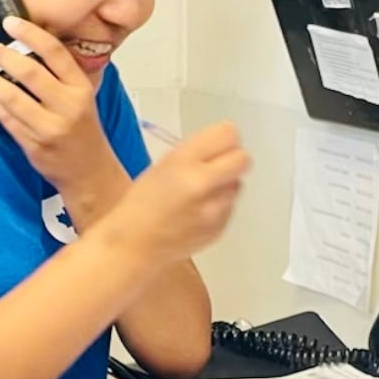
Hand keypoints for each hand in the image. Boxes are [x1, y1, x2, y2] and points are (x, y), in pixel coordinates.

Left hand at [0, 19, 124, 196]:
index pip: (54, 52)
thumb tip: (28, 46)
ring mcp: (50, 128)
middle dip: (5, 56)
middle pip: (30, 72)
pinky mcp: (34, 146)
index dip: (29, 33)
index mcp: (81, 89)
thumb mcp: (83, 97)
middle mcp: (68, 107)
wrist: (90, 171)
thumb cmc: (83, 130)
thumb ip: (61, 75)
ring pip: (13, 98)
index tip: (11, 23)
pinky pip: (8, 121)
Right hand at [97, 122, 249, 268]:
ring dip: (225, 184)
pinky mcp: (219, 228)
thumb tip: (223, 144)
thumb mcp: (163, 165)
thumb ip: (195, 152)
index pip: (228, 134)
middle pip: (243, 159)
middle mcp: (201, 184)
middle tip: (217, 166)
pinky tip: (197, 212)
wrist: (134, 245)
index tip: (218, 144)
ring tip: (200, 193)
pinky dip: (219, 206)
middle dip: (233, 159)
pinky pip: (230, 206)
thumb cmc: (141, 204)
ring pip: (237, 184)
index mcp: (183, 162)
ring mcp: (213, 209)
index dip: (225, 138)